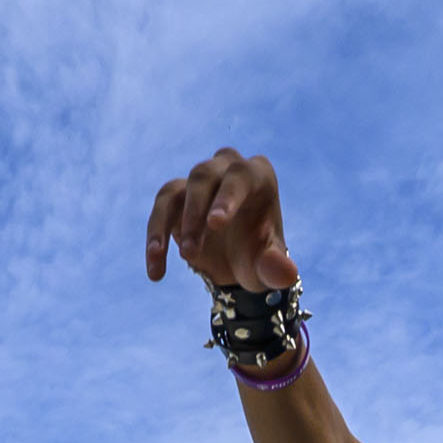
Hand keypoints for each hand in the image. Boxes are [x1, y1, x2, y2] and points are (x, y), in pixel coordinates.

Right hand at [146, 147, 300, 291]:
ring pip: (176, 191)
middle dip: (195, 213)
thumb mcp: (270, 268)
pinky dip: (156, 236)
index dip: (226, 198)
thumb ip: (277, 269)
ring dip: (169, 226)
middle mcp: (226, 169)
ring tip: (175, 263)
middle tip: (191, 253)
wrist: (239, 265)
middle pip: (203, 176)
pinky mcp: (176, 197)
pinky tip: (155, 266)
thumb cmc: (260, 259)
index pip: (240, 177)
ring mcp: (198, 181)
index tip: (215, 224)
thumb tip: (286, 274)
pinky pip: (161, 209)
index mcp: (257, 176)